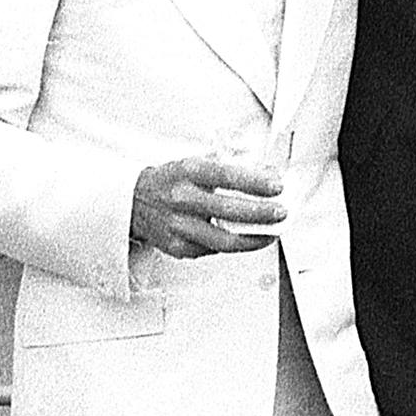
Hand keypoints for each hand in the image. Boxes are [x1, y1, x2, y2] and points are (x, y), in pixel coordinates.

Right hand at [130, 156, 286, 257]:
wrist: (134, 201)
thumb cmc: (170, 181)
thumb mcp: (197, 164)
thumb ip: (232, 169)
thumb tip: (267, 174)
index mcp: (188, 172)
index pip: (226, 176)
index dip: (255, 182)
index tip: (276, 186)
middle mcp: (182, 199)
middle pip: (229, 211)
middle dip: (261, 213)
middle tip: (281, 213)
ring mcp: (179, 226)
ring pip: (224, 241)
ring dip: (253, 239)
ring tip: (270, 233)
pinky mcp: (178, 247)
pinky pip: (212, 250)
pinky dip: (231, 246)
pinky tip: (242, 239)